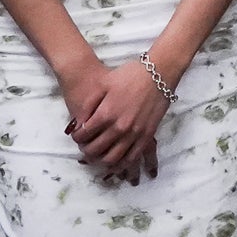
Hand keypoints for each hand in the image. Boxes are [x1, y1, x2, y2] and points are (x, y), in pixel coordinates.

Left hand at [60, 54, 166, 181]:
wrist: (159, 72)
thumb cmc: (130, 75)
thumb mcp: (103, 84)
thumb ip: (88, 105)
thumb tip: (78, 123)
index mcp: (106, 114)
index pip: (83, 135)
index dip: (77, 137)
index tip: (78, 135)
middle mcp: (119, 127)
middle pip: (95, 150)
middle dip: (86, 150)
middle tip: (85, 146)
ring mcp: (134, 133)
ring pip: (112, 158)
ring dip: (101, 160)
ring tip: (98, 155)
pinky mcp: (147, 135)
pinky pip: (132, 157)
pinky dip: (121, 164)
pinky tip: (116, 162)